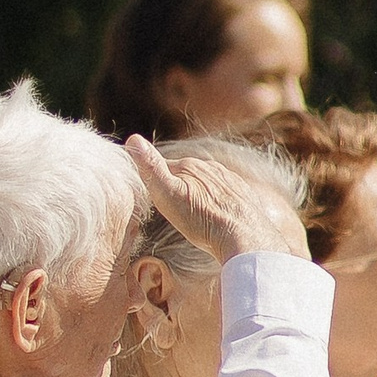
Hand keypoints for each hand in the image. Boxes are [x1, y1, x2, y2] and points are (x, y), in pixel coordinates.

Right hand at [123, 133, 308, 263]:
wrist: (243, 237)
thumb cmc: (202, 220)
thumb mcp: (167, 195)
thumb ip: (151, 168)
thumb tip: (132, 139)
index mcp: (190, 165)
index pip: (164, 168)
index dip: (156, 183)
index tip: (155, 199)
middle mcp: (211, 167)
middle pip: (186, 175)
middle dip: (178, 188)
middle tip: (173, 211)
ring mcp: (229, 180)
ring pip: (206, 184)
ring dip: (198, 196)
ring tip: (194, 217)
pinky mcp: (243, 194)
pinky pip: (225, 195)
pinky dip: (217, 204)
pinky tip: (215, 218)